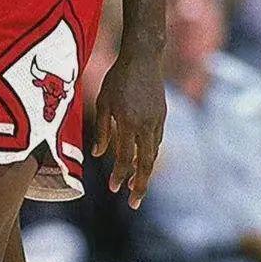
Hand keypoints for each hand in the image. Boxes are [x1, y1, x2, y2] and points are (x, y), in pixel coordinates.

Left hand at [91, 47, 166, 207]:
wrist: (143, 58)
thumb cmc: (118, 78)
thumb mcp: (104, 102)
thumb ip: (102, 130)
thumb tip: (98, 154)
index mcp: (128, 122)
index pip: (124, 157)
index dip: (119, 175)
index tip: (114, 189)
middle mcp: (145, 124)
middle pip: (145, 162)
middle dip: (140, 185)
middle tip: (134, 203)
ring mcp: (157, 120)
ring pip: (153, 153)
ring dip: (145, 171)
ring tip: (137, 185)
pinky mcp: (162, 115)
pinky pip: (157, 140)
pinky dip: (150, 153)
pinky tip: (144, 160)